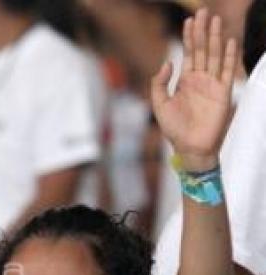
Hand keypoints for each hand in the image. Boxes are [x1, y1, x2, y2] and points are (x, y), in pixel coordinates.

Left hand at [151, 9, 235, 171]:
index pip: (188, 53)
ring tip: (215, 21)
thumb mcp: (159, 104)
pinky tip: (228, 42)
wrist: (189, 147)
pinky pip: (227, 71)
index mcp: (185, 80)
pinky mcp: (223, 93)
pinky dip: (228, 56)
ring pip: (214, 56)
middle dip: (203, 31)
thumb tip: (168, 61)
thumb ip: (159, 83)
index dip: (189, 37)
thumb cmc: (173, 128)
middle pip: (202, 49)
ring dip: (215, 38)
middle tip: (204, 11)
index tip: (189, 20)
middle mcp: (200, 79)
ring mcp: (212, 84)